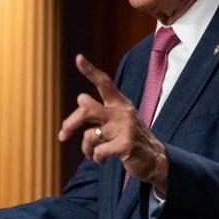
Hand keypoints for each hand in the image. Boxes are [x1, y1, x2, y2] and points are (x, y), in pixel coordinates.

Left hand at [58, 54, 168, 195]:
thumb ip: (98, 115)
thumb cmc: (129, 140)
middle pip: (86, 108)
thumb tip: (75, 110)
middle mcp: (121, 112)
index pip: (104, 83)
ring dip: (85, 148)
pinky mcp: (125, 145)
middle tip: (63, 135)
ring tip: (92, 153)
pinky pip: (98, 151)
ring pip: (89, 135)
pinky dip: (95, 158)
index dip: (90, 70)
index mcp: (119, 104)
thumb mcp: (116, 122)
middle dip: (70, 122)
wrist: (155, 160)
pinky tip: (102, 160)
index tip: (78, 58)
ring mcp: (124, 128)